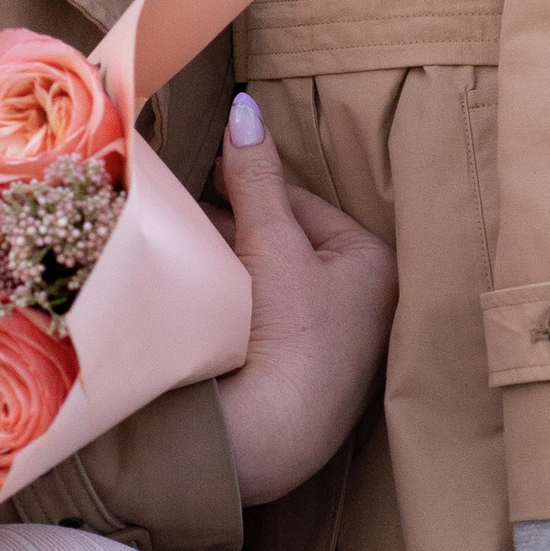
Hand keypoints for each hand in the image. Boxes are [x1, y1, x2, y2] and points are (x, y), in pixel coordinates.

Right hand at [211, 94, 398, 504]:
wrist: (270, 440)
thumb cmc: (291, 337)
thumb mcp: (272, 246)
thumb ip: (256, 178)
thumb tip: (246, 109)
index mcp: (374, 263)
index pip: (300, 202)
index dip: (245, 182)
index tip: (198, 166)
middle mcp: (362, 299)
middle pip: (281, 239)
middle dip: (230, 222)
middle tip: (175, 203)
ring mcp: (329, 338)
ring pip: (263, 275)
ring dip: (222, 258)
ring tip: (175, 242)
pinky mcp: (294, 369)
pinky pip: (255, 311)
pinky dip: (225, 296)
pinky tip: (191, 288)